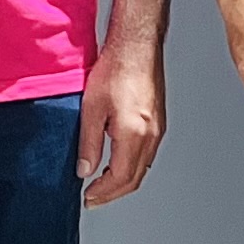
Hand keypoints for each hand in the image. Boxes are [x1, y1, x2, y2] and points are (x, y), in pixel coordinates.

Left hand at [77, 36, 165, 205]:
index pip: (121, 178)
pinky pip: (147, 154)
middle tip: (93, 197)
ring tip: (101, 183)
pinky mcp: (158, 122)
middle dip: (113, 193)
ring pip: (143, 167)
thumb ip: (89, 143)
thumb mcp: (91, 109)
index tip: (88, 197)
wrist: (137, 46)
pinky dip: (132, 166)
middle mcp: (151, 135)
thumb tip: (85, 170)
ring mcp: (158, 129)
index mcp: (134, 133)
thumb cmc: (115, 69)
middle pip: (135, 178)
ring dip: (123, 181)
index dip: (103, 193)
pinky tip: (117, 162)